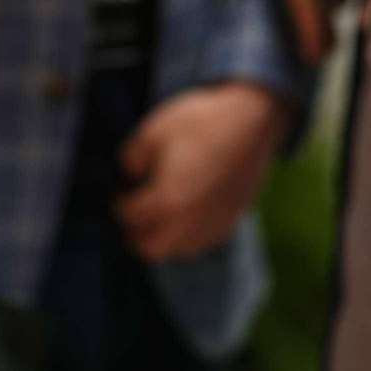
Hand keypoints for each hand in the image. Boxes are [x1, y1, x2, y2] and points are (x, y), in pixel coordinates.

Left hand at [113, 81, 288, 261]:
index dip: (118, 203)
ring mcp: (212, 225)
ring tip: (160, 212)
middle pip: (149, 250)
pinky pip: (201, 241)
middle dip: (135, 233)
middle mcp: (188, 223)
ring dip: (162, 237)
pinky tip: (187, 210)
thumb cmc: (200, 122)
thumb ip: (130, 159)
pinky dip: (187, 234)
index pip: (129, 217)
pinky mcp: (230, 221)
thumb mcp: (153, 131)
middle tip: (133, 212)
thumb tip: (128, 175)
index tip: (120, 190)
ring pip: (177, 250)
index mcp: (166, 201)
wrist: (252, 120)